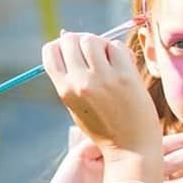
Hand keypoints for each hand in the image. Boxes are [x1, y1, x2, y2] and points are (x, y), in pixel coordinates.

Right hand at [42, 32, 159, 158]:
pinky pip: (116, 46)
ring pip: (92, 39)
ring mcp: (104, 78)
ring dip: (99, 43)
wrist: (131, 148)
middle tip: (91, 53)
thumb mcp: (76, 104)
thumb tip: (66, 34)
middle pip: (70, 39)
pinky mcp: (125, 75)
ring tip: (107, 59)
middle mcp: (81, 82)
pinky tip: (121, 65)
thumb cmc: (104, 127)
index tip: (71, 51)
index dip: (60, 46)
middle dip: (79, 40)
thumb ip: (70, 74)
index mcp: (65, 90)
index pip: (51, 51)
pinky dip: (117, 51)